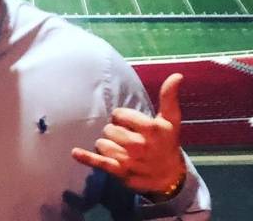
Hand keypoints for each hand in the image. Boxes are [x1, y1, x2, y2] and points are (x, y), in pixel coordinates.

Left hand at [71, 73, 185, 195]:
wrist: (169, 177)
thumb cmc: (167, 143)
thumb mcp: (171, 120)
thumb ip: (169, 97)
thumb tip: (177, 75)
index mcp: (151, 129)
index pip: (119, 114)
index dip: (122, 117)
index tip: (132, 124)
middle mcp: (139, 145)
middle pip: (109, 129)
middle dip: (115, 131)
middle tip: (128, 138)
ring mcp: (128, 159)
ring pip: (102, 143)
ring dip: (107, 145)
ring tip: (121, 149)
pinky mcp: (120, 172)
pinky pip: (99, 163)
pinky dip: (86, 158)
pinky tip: (75, 152)